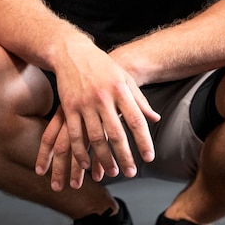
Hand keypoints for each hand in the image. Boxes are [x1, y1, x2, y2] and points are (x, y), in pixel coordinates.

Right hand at [35, 44, 159, 190]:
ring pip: (95, 137)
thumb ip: (140, 100)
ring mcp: (84, 103)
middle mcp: (103, 97)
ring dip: (103, 158)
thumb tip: (155, 119)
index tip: (149, 158)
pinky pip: (75, 134)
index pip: (136, 120)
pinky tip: (86, 164)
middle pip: (116, 133)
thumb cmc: (103, 67)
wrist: (72, 52)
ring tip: (112, 172)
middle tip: (130, 173)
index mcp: (121, 90)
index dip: (143, 141)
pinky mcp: (68, 107)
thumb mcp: (125, 79)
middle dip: (125, 156)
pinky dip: (80, 151)